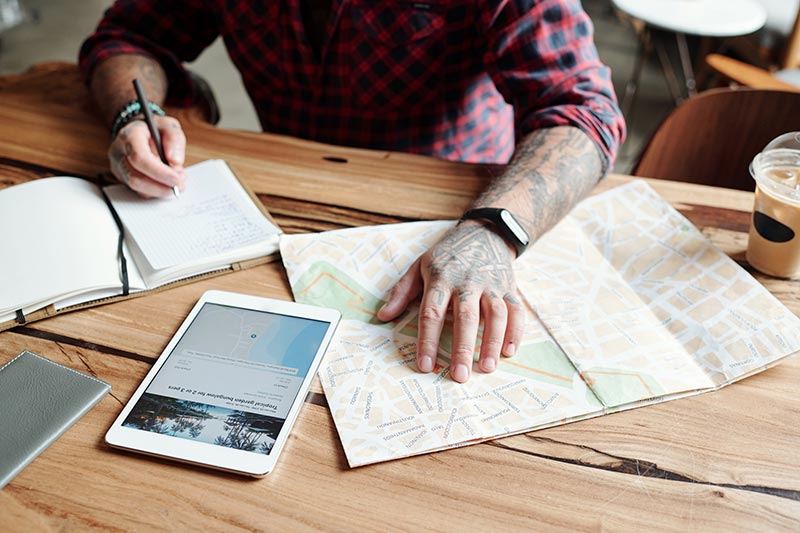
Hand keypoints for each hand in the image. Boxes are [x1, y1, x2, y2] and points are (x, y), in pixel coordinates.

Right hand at [108, 116, 185, 197]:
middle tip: (180, 185)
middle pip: (135, 178)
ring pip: (137, 188)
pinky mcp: (122, 177)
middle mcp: (118, 152)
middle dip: (161, 185)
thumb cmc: (153, 128)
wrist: (139, 130)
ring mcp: (118, 166)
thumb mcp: (169, 125)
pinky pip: (139, 191)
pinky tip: (166, 183)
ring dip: (160, 189)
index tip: (177, 179)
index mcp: (129, 135)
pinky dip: (156, 191)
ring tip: (176, 181)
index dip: (159, 172)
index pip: (140, 158)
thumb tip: (175, 162)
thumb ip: (174, 139)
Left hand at [377, 222, 524, 382]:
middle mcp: (467, 281)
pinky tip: (509, 351)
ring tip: (487, 368)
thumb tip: (383, 316)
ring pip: (494, 314)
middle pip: (465, 317)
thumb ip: (402, 292)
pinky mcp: (509, 286)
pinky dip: (515, 331)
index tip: (425, 366)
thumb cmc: (447, 255)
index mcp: (441, 278)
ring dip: (492, 342)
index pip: (432, 312)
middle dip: (462, 348)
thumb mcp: (420, 266)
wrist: (483, 232)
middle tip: (460, 376)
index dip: (427, 340)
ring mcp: (490, 284)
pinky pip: (516, 310)